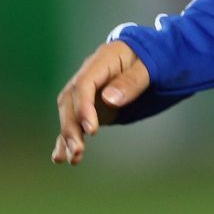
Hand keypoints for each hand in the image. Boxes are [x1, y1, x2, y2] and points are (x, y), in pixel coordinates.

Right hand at [52, 39, 150, 164]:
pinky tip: (61, 157)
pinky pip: (75, 121)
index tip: (91, 130)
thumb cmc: (152, 58)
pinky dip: (67, 138)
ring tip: (72, 159)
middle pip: (70, 100)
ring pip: (69, 113)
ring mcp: (88, 91)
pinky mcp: (91, 106)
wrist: (149, 54)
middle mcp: (89, 75)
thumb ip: (131, 81)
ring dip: (68, 136)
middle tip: (78, 150)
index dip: (84, 107)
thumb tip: (109, 99)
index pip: (84, 84)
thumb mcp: (150, 66)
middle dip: (71, 127)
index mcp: (102, 60)